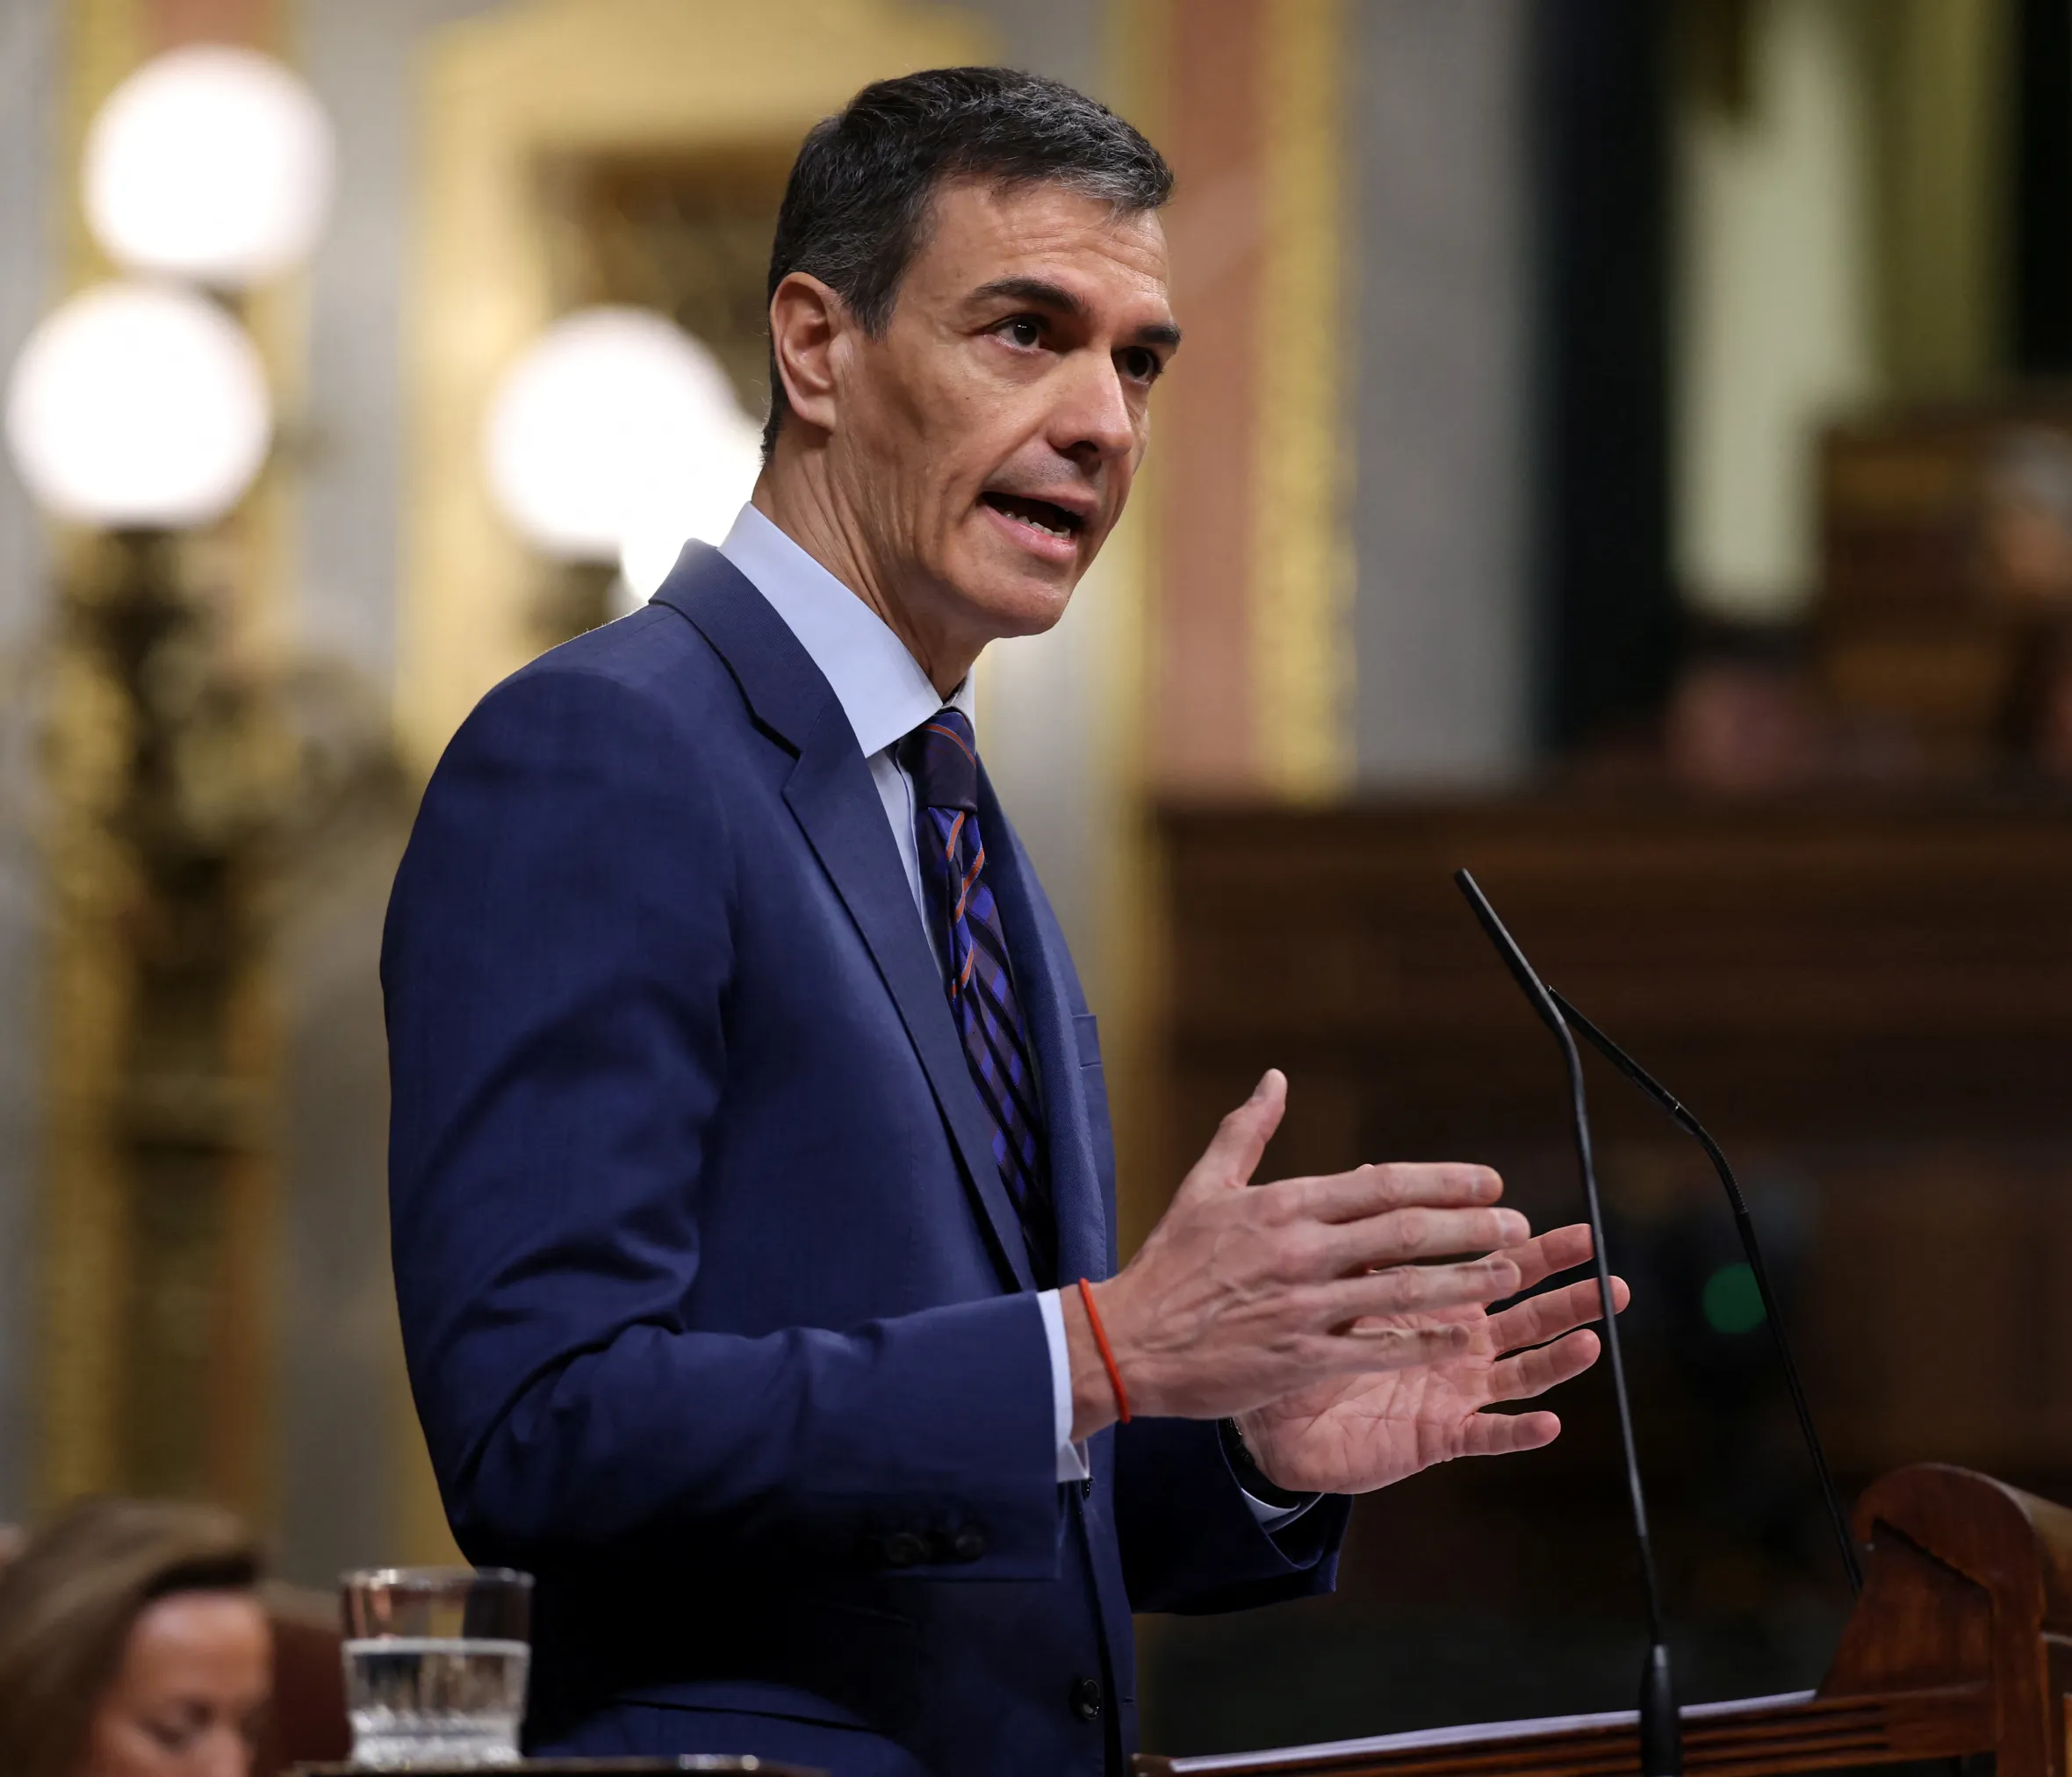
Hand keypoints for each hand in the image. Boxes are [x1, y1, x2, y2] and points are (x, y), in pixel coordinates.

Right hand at [1060, 1071, 1530, 1438]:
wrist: (1129, 1342)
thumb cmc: (1168, 1264)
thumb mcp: (1203, 1187)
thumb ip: (1246, 1131)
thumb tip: (1275, 1079)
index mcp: (1282, 1205)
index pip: (1379, 1184)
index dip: (1441, 1181)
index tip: (1488, 1180)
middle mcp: (1300, 1250)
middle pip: (1404, 1231)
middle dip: (1470, 1226)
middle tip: (1518, 1224)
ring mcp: (1304, 1306)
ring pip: (1404, 1289)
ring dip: (1466, 1279)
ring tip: (1512, 1273)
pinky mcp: (1302, 1357)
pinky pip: (1379, 1347)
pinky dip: (1427, 1340)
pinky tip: (1465, 1338)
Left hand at [1233, 1221, 1627, 1494]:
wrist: (1277, 1415)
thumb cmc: (1310, 1342)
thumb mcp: (1339, 1281)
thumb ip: (1363, 1233)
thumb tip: (1368, 1170)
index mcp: (1441, 1304)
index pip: (1503, 1271)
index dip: (1543, 1254)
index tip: (1583, 1232)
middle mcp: (1459, 1347)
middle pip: (1529, 1318)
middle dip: (1571, 1297)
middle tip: (1611, 1277)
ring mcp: (1454, 1392)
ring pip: (1520, 1373)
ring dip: (1558, 1359)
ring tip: (1592, 1339)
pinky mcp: (1438, 1436)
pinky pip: (1485, 1436)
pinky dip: (1517, 1431)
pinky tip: (1548, 1422)